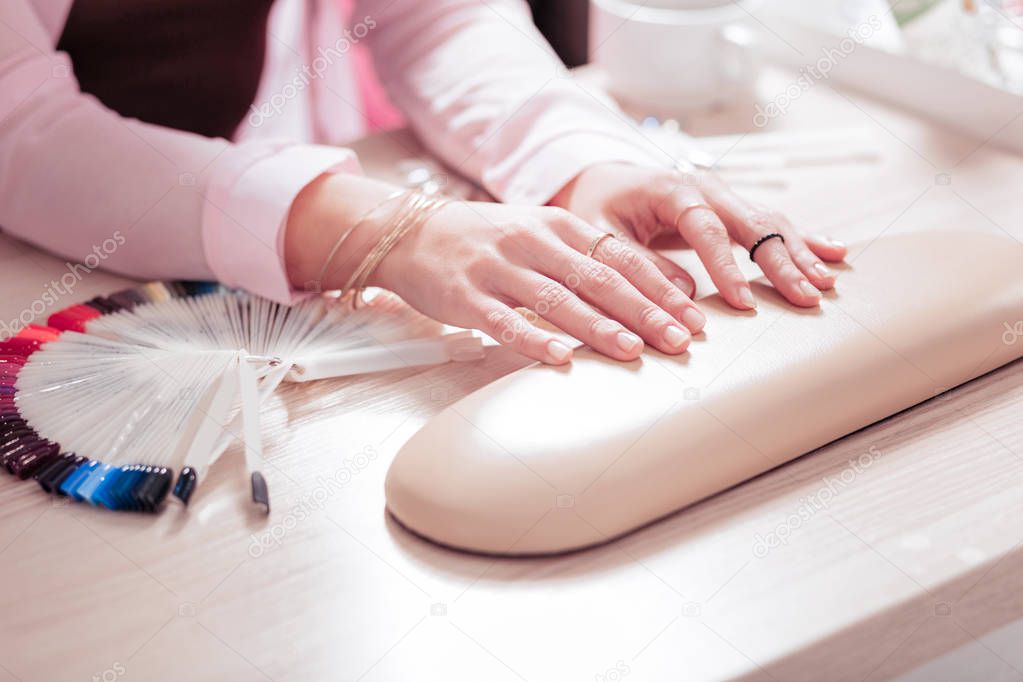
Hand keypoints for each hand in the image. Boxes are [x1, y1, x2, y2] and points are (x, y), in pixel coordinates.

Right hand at [370, 200, 707, 363]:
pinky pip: (504, 321)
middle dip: (644, 311)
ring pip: (557, 300)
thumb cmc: (488, 238)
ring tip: (634, 351)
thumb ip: (587, 258)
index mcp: (559, 225)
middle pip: (598, 279)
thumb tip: (649, 291)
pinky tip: (560, 359)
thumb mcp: (541, 233)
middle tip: (681, 340)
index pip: (621, 257)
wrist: (413, 232)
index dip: (661, 287)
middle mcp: (533, 242)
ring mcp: (498, 269)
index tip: (694, 316)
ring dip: (598, 327)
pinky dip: (533, 340)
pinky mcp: (466, 297)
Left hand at [549, 163, 846, 308]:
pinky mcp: (733, 209)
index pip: (706, 229)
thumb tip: (683, 295)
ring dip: (799, 254)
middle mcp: (706, 188)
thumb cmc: (599, 209)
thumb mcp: (600, 237)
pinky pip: (772, 222)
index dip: (726, 267)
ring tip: (825, 285)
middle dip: (781, 262)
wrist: (605, 182)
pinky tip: (834, 253)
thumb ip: (636, 264)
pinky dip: (803, 239)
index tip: (743, 302)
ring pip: (770, 222)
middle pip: (752, 223)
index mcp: (672, 190)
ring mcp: (725, 196)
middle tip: (806, 297)